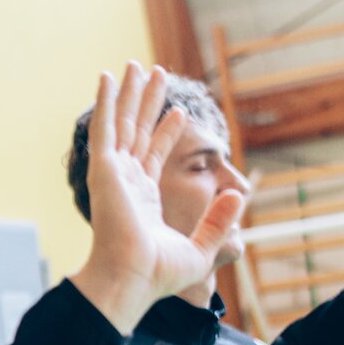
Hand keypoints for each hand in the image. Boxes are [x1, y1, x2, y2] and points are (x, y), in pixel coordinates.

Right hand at [70, 62, 243, 334]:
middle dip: (145, 102)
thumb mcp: (203, 247)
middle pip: (136, 132)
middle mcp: (125, 183)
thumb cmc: (161, 274)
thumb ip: (219, 221)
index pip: (153, 156)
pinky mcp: (105, 170)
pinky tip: (107, 78)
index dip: (165, 132)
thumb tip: (239, 194)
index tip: (178, 111)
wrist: (133, 279)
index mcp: (142, 200)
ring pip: (121, 123)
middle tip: (154, 74)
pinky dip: (105, 101)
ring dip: (129, 93)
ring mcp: (113, 174)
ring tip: (136, 65)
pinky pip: (105, 127)